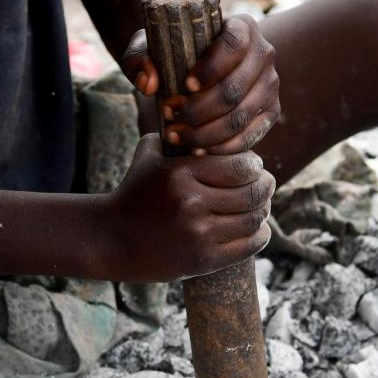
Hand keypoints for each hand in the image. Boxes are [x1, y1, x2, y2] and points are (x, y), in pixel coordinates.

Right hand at [103, 134, 273, 281]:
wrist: (111, 239)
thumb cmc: (135, 192)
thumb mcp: (150, 154)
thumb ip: (178, 133)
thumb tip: (210, 117)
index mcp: (180, 173)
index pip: (242, 166)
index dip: (255, 165)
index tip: (254, 167)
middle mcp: (190, 203)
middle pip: (253, 193)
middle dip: (266, 186)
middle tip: (265, 184)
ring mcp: (197, 234)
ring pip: (254, 219)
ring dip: (264, 211)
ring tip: (261, 205)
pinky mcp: (202, 260)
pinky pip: (249, 246)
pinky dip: (259, 235)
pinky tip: (256, 229)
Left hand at [120, 16, 280, 154]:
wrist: (195, 66)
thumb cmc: (172, 51)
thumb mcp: (148, 46)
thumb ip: (138, 58)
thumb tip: (148, 84)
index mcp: (242, 27)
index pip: (233, 45)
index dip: (210, 68)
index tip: (184, 85)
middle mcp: (264, 54)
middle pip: (234, 89)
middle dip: (198, 110)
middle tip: (170, 117)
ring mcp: (270, 85)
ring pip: (239, 117)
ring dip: (205, 133)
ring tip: (176, 136)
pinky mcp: (270, 112)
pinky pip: (249, 137)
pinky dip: (221, 148)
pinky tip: (197, 149)